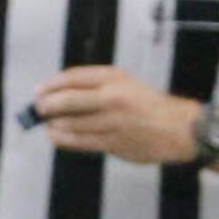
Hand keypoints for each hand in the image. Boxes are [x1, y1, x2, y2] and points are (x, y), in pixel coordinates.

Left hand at [32, 66, 200, 165]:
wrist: (179, 128)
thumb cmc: (148, 107)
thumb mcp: (125, 85)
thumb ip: (95, 88)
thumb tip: (58, 94)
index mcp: (115, 78)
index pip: (74, 77)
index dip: (52, 84)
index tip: (39, 91)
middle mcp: (113, 97)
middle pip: (68, 99)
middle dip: (47, 105)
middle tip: (39, 108)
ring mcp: (112, 121)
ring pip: (71, 123)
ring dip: (54, 124)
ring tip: (48, 124)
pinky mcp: (113, 142)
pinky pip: (80, 141)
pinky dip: (63, 139)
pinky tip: (56, 136)